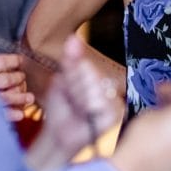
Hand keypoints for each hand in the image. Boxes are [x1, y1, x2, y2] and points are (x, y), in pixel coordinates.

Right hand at [0, 53, 34, 121]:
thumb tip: (0, 61)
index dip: (12, 60)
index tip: (20, 60)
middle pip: (4, 80)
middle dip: (17, 79)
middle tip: (22, 78)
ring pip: (5, 98)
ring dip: (20, 97)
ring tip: (30, 97)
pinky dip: (11, 114)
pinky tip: (20, 114)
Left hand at [27, 36, 122, 170]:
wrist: (57, 133)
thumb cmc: (60, 108)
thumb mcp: (62, 80)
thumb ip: (70, 60)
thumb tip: (73, 38)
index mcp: (97, 77)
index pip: (86, 65)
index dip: (72, 75)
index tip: (66, 86)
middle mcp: (108, 88)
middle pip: (90, 75)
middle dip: (74, 87)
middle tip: (70, 100)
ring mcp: (113, 102)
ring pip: (93, 89)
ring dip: (78, 99)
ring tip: (76, 108)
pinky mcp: (113, 116)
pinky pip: (99, 104)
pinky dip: (87, 109)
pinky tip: (84, 115)